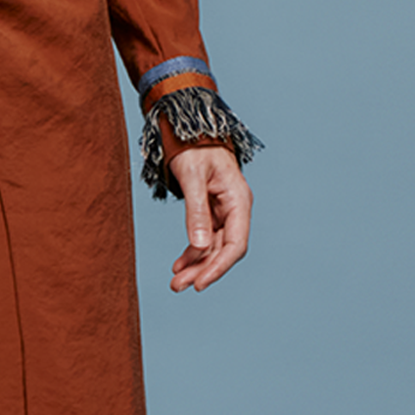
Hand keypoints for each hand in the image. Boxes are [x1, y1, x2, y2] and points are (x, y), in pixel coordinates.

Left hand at [166, 145, 252, 292]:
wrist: (188, 127)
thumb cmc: (192, 145)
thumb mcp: (192, 175)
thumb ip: (197, 210)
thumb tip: (199, 246)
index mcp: (238, 200)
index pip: (236, 244)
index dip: (219, 266)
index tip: (200, 283)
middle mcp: (235, 208)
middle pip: (224, 249)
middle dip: (203, 270)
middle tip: (179, 287)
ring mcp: (224, 210)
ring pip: (213, 246)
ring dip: (196, 265)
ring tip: (176, 282)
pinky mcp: (211, 210)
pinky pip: (205, 237)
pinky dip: (193, 251)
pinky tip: (180, 265)